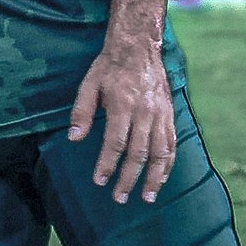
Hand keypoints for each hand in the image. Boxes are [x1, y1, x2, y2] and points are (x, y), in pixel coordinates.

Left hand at [67, 30, 176, 203]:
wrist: (139, 46)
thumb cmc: (109, 66)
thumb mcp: (89, 84)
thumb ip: (81, 112)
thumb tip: (74, 139)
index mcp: (123, 105)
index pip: (115, 143)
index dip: (107, 164)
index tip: (99, 181)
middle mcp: (145, 112)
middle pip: (138, 153)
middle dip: (129, 179)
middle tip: (120, 198)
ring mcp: (160, 114)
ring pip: (160, 152)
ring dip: (154, 178)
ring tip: (147, 197)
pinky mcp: (170, 114)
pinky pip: (172, 143)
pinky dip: (168, 163)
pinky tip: (162, 178)